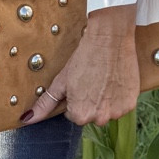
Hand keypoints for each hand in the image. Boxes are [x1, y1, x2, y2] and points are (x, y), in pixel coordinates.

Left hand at [26, 4, 138, 125]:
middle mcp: (100, 118)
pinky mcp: (131, 104)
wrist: (110, 39)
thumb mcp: (61, 81)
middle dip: (90, 102)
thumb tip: (27, 119)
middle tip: (92, 81)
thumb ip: (45, 104)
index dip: (74, 99)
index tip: (79, 84)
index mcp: (80, 115)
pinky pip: (121, 106)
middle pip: (91, 115)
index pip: (73, 115)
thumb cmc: (84, 58)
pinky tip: (114, 81)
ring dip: (105, 100)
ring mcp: (118, 112)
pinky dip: (118, 97)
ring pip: (107, 111)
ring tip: (103, 80)